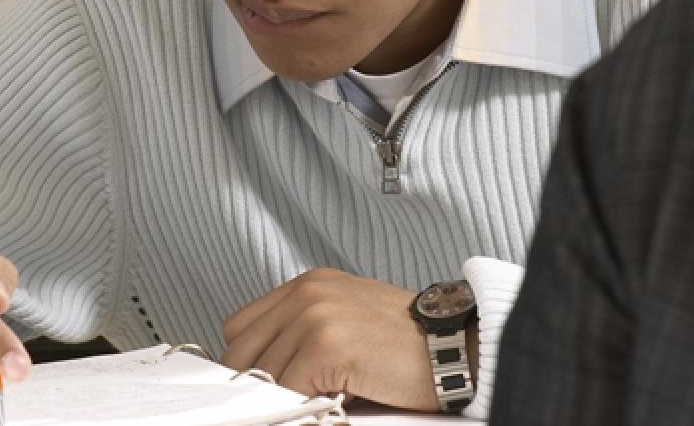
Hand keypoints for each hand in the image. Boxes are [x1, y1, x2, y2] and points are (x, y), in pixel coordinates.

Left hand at [221, 268, 446, 411]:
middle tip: (279, 405)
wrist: (453, 346)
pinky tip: (327, 407)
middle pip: (241, 351)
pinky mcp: (327, 345)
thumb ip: (302, 333)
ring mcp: (314, 316)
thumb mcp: (345, 319)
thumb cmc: (405, 341)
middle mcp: (306, 293)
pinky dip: (301, 408)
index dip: (246, 362)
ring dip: (281, 400)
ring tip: (311, 404)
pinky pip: (289, 392)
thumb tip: (265, 375)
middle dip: (255, 385)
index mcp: (307, 285)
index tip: (254, 387)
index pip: (240, 327)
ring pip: (263, 376)